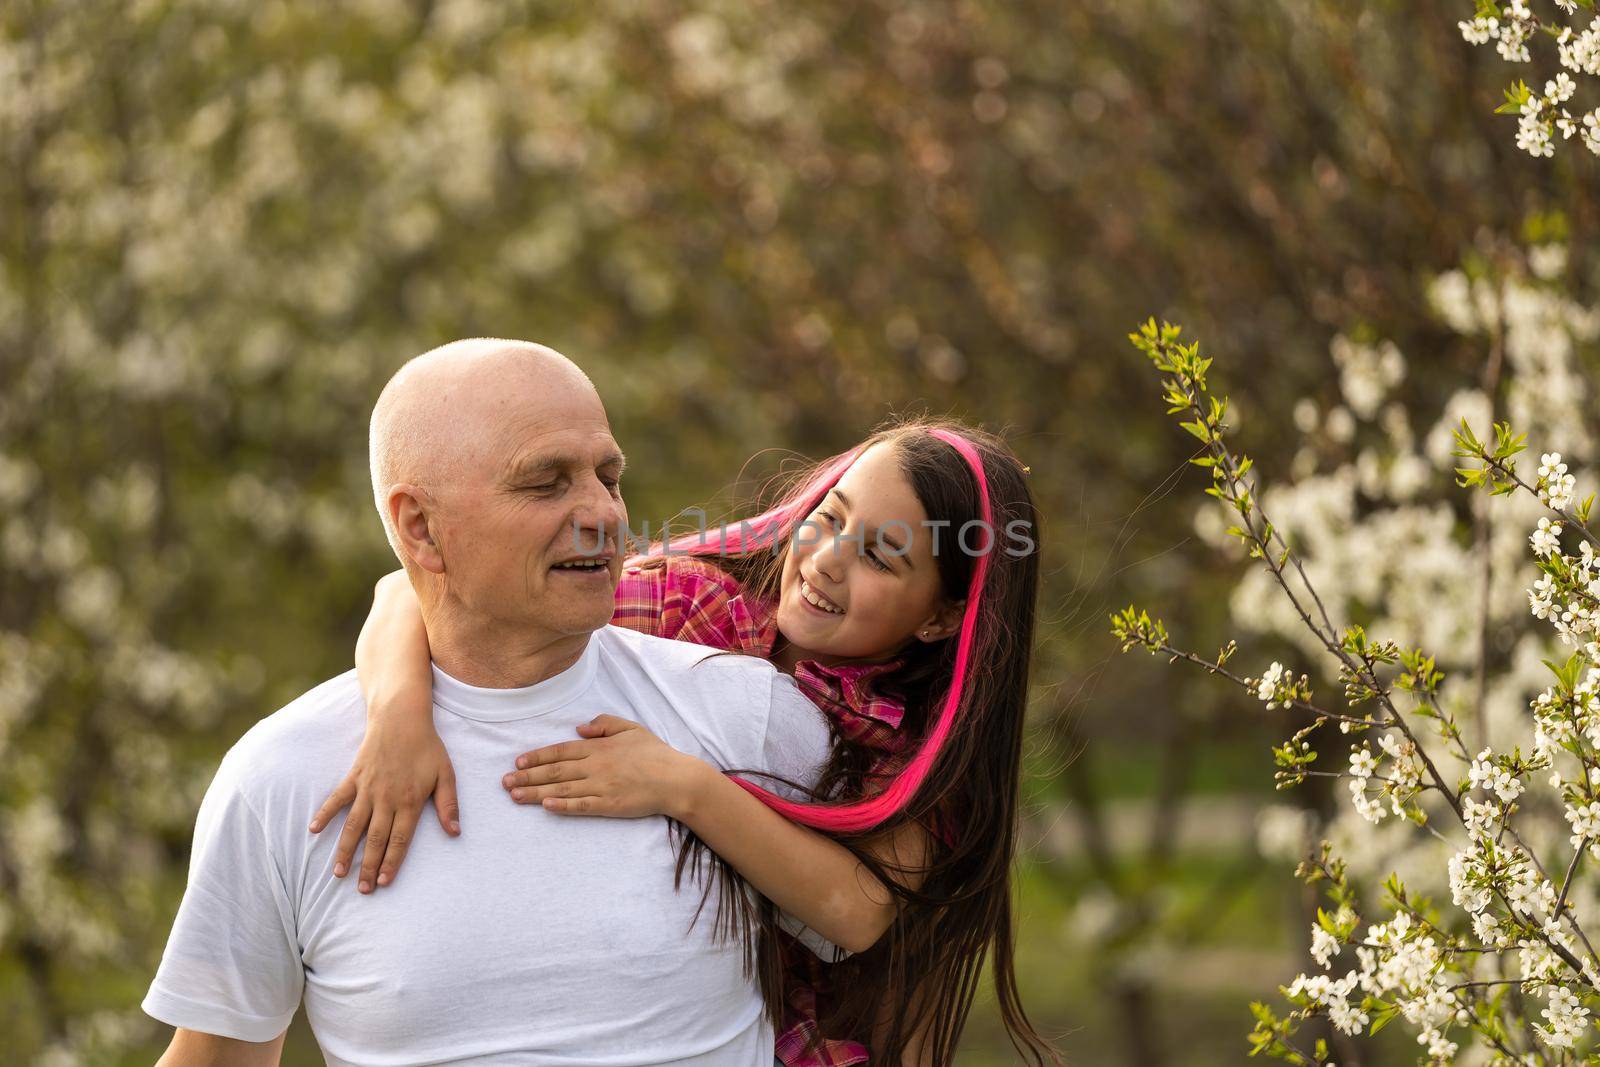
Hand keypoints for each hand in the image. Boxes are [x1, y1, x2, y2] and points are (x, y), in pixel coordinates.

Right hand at [308, 716, 459, 892]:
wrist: (402, 717)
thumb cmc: (427, 747)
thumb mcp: (446, 774)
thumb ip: (449, 805)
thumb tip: (456, 832)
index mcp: (410, 801)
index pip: (399, 840)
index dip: (392, 863)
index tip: (384, 883)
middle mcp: (386, 799)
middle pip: (375, 840)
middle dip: (368, 867)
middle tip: (362, 890)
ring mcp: (367, 789)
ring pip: (354, 826)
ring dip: (345, 850)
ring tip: (338, 873)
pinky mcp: (354, 777)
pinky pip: (336, 799)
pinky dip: (324, 814)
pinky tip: (313, 831)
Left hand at [503, 714, 707, 819]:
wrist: (675, 779)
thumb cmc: (654, 753)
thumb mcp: (631, 728)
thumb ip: (604, 724)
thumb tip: (579, 727)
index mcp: (598, 747)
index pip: (560, 751)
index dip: (537, 756)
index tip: (517, 761)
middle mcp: (595, 766)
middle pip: (554, 771)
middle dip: (526, 775)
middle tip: (504, 781)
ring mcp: (601, 786)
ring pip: (561, 789)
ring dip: (535, 792)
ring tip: (514, 795)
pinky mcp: (609, 805)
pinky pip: (581, 805)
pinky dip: (562, 806)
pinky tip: (545, 806)